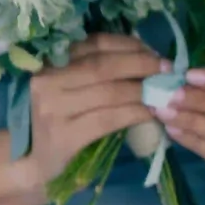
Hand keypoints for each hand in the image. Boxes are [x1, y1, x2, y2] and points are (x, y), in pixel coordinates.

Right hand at [15, 33, 167, 187]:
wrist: (35, 161)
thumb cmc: (62, 118)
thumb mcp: (71, 87)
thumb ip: (98, 69)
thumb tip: (148, 54)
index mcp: (50, 64)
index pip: (96, 44)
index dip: (130, 45)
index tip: (155, 52)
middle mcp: (47, 82)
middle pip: (104, 66)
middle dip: (142, 65)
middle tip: (168, 71)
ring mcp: (53, 110)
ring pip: (110, 92)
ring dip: (143, 91)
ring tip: (164, 93)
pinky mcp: (64, 136)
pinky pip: (109, 119)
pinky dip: (136, 113)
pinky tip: (151, 113)